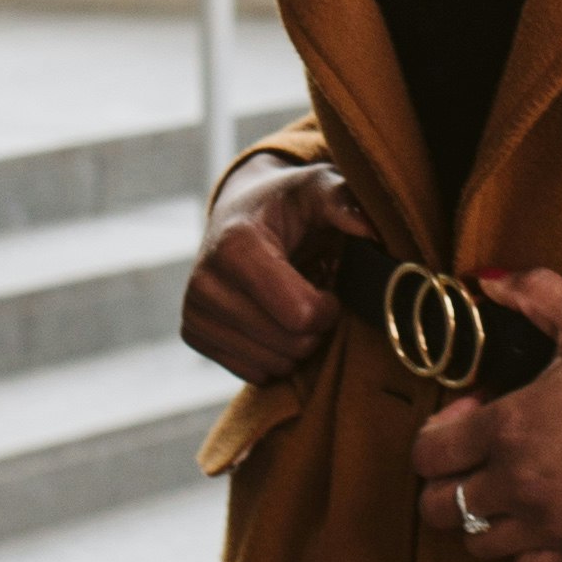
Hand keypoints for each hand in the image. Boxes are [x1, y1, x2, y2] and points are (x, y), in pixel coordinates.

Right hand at [180, 158, 367, 384]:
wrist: (239, 211)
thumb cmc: (287, 202)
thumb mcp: (317, 188)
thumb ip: (343, 200)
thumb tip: (369, 229)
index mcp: (236, 246)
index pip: (300, 315)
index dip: (328, 308)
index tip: (329, 287)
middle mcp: (205, 282)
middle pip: (290, 345)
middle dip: (315, 327)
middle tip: (312, 295)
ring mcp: (194, 311)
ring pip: (272, 365)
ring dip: (295, 343)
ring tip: (289, 304)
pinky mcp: (192, 333)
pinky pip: (252, 373)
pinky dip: (272, 355)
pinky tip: (270, 320)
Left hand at [411, 267, 561, 561]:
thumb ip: (533, 293)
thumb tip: (484, 279)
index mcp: (509, 427)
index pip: (426, 454)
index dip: (439, 431)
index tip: (473, 411)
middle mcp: (517, 484)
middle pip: (437, 508)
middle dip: (447, 480)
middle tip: (483, 454)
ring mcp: (549, 525)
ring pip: (475, 543)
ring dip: (482, 515)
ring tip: (511, 487)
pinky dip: (522, 547)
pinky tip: (545, 514)